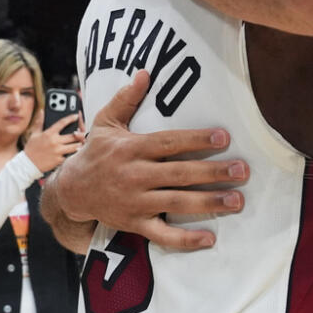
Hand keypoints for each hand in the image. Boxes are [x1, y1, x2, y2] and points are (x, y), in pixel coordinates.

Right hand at [24, 113, 84, 171]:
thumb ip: (40, 122)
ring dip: (79, 144)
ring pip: (75, 146)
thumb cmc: (31, 149)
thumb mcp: (34, 134)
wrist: (27, 165)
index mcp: (49, 134)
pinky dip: (73, 153)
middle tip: (81, 132)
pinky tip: (74, 151)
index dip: (71, 118)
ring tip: (80, 142)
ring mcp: (58, 151)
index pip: (62, 123)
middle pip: (73, 135)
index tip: (76, 116)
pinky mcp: (59, 160)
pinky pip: (70, 155)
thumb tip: (42, 112)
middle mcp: (54, 141)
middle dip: (79, 133)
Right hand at [52, 70, 248, 249]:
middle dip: (212, 172)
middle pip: (180, 174)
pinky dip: (185, 240)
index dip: (197, 139)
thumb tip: (144, 72)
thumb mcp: (106, 122)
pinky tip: (210, 238)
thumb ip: (127, 99)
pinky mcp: (136, 224)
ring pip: (177, 203)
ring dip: (209, 202)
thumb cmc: (96, 152)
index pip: (169, 143)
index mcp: (132, 149)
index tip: (224, 137)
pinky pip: (162, 235)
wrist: (71, 191)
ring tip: (236, 200)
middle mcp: (136, 175)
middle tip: (241, 170)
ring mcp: (136, 202)